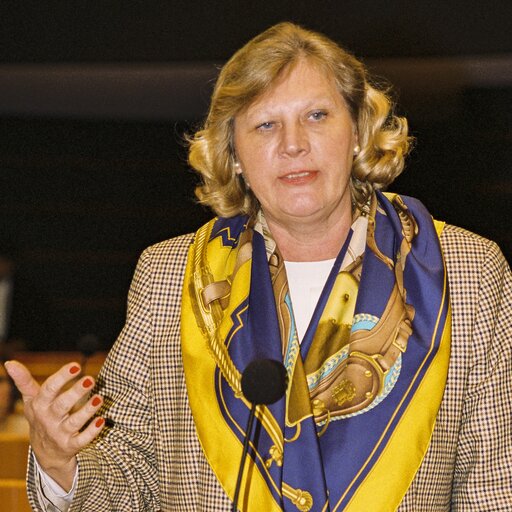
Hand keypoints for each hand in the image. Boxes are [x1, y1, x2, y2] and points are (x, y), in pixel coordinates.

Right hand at [4, 360, 104, 490]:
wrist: (44, 452)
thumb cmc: (41, 416)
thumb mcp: (31, 399)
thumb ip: (23, 381)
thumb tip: (9, 362)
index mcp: (39, 405)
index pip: (49, 389)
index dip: (62, 377)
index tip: (76, 365)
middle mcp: (48, 419)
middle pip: (62, 405)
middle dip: (76, 392)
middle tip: (90, 380)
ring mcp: (59, 434)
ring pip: (73, 423)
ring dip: (87, 410)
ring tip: (100, 398)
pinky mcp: (70, 446)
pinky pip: (81, 440)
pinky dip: (92, 431)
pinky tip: (102, 420)